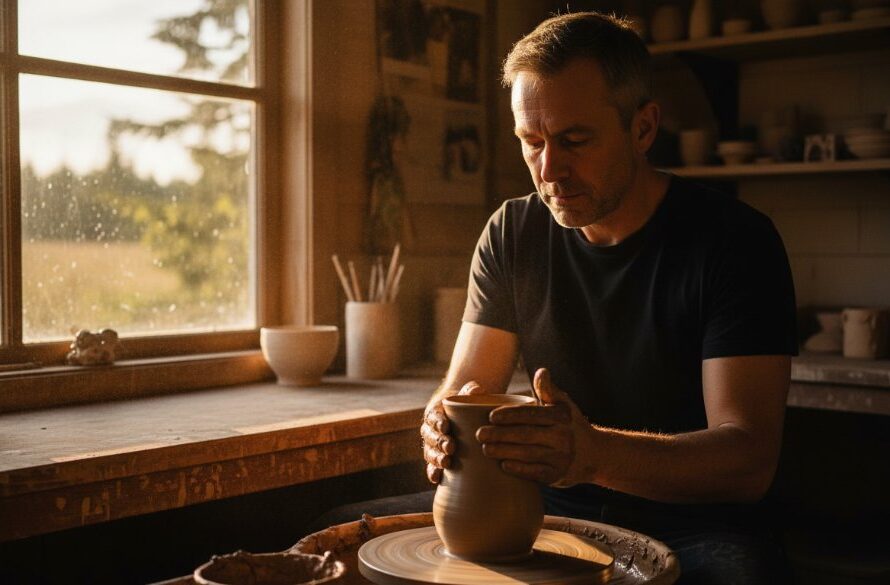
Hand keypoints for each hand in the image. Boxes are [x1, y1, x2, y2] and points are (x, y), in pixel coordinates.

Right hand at [421, 381, 485, 483]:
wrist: (462, 417)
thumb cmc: (464, 405)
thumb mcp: (466, 395)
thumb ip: (470, 391)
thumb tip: (476, 389)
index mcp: (435, 413)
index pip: (433, 417)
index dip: (438, 422)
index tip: (446, 426)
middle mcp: (430, 431)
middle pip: (431, 437)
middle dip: (440, 442)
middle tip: (450, 447)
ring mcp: (433, 446)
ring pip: (430, 453)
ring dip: (436, 458)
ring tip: (446, 462)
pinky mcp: (438, 459)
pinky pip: (432, 467)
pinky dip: (433, 472)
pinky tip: (437, 478)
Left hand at [477, 368, 593, 486]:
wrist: (594, 455)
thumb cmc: (569, 424)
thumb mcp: (562, 404)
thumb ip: (548, 389)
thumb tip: (541, 371)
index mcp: (561, 416)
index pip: (531, 414)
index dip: (509, 415)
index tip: (490, 416)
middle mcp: (563, 437)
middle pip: (525, 435)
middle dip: (499, 435)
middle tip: (479, 434)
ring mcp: (561, 458)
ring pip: (527, 454)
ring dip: (503, 451)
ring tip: (485, 448)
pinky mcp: (557, 476)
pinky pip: (534, 473)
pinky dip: (518, 469)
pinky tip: (503, 465)